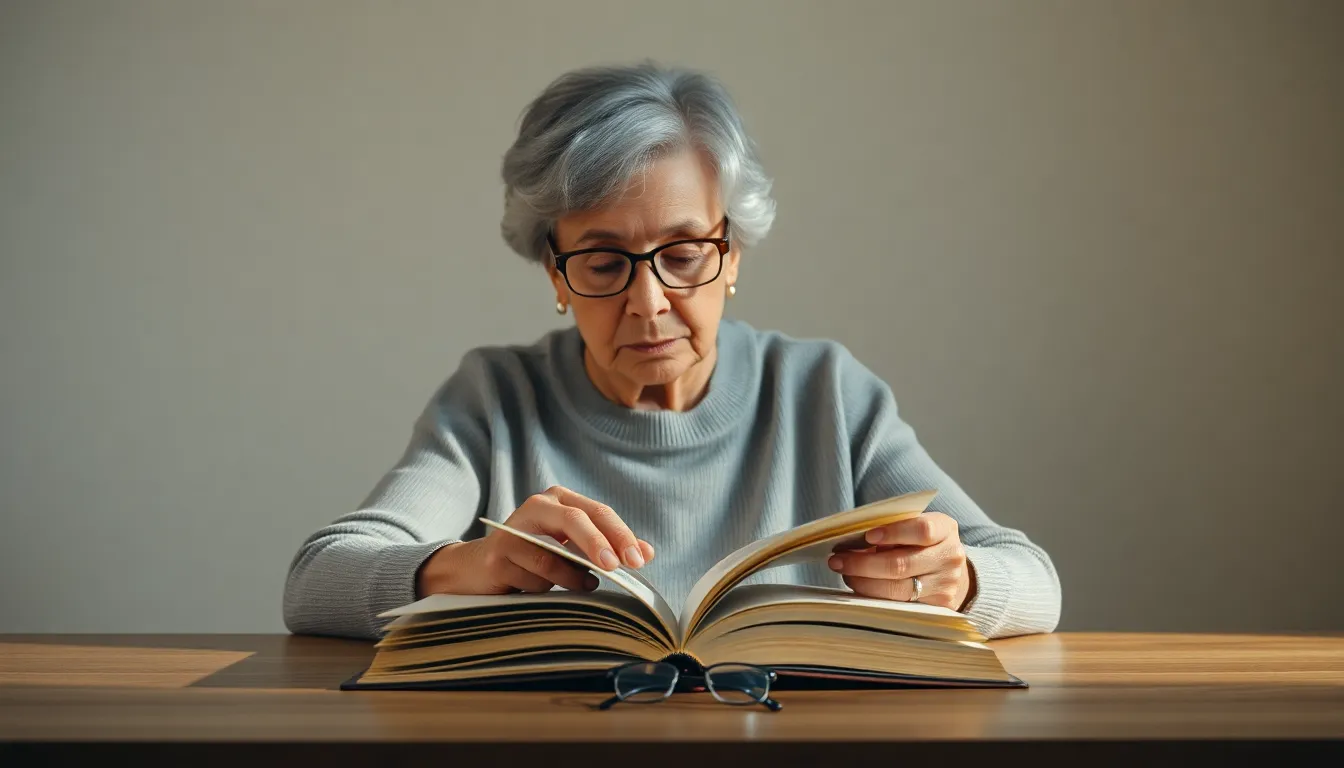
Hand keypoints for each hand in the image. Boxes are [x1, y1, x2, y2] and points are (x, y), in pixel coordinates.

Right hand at [416, 486, 654, 596]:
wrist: (480, 569)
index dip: (620, 534)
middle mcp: (535, 507)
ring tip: (585, 586)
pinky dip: (547, 587)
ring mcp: (512, 530)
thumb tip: (646, 552)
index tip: (640, 558)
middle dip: (600, 544)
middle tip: (618, 567)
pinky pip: (531, 576)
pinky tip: (549, 589)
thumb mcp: (572, 548)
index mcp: (558, 500)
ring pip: (553, 555)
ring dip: (573, 577)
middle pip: (575, 520)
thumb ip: (607, 547)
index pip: (597, 512)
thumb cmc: (534, 556)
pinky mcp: (497, 557)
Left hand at [827, 511, 973, 610]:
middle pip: (901, 564)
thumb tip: (851, 540)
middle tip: (837, 561)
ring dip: (863, 582)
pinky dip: (875, 597)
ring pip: (897, 589)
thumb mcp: (913, 527)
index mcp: (945, 529)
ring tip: (844, 574)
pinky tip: (860, 588)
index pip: (922, 530)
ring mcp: (946, 585)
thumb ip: (890, 529)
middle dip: (863, 564)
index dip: (893, 533)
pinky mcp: (938, 608)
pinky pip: (899, 605)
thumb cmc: (920, 543)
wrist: (951, 572)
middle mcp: (950, 557)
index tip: (867, 536)